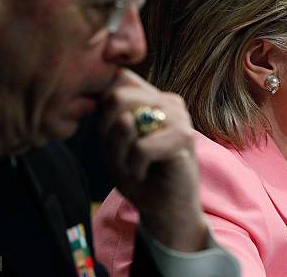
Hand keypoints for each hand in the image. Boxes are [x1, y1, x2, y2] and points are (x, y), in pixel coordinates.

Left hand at [99, 69, 207, 251]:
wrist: (165, 207)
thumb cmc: (138, 172)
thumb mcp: (112, 142)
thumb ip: (108, 117)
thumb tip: (118, 108)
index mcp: (150, 96)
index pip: (116, 80)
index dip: (102, 111)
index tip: (111, 137)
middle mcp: (166, 100)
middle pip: (116, 97)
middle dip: (107, 133)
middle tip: (120, 155)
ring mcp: (178, 116)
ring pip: (126, 120)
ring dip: (120, 152)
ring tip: (133, 164)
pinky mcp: (184, 137)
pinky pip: (141, 147)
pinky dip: (134, 166)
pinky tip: (144, 173)